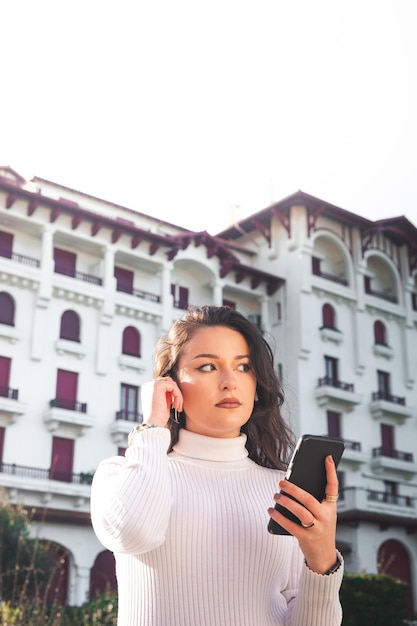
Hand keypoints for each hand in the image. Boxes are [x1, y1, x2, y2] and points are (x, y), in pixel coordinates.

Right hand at [141, 376, 183, 427]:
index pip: (164, 385)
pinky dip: (178, 396)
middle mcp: (148, 385)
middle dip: (176, 394)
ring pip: (172, 384)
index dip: (172, 394)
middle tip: (178, 406)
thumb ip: (167, 394)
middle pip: (169, 382)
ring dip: (178, 396)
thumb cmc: (159, 417)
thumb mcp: (164, 403)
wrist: (154, 424)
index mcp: (148, 389)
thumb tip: (175, 389)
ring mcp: (152, 385)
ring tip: (177, 407)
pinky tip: (176, 405)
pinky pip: (173, 386)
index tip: (175, 405)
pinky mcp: (157, 386)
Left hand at [268, 455, 338, 573]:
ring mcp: (317, 528)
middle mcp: (326, 517)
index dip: (331, 472)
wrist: (324, 556)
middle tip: (281, 482)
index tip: (327, 457)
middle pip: (309, 499)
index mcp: (331, 508)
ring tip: (276, 496)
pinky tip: (271, 510)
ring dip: (286, 502)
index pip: (333, 487)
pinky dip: (279, 517)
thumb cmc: (320, 528)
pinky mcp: (306, 538)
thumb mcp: (322, 514)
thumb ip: (313, 500)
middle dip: (294, 489)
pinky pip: (290, 525)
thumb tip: (292, 484)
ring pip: (300, 512)